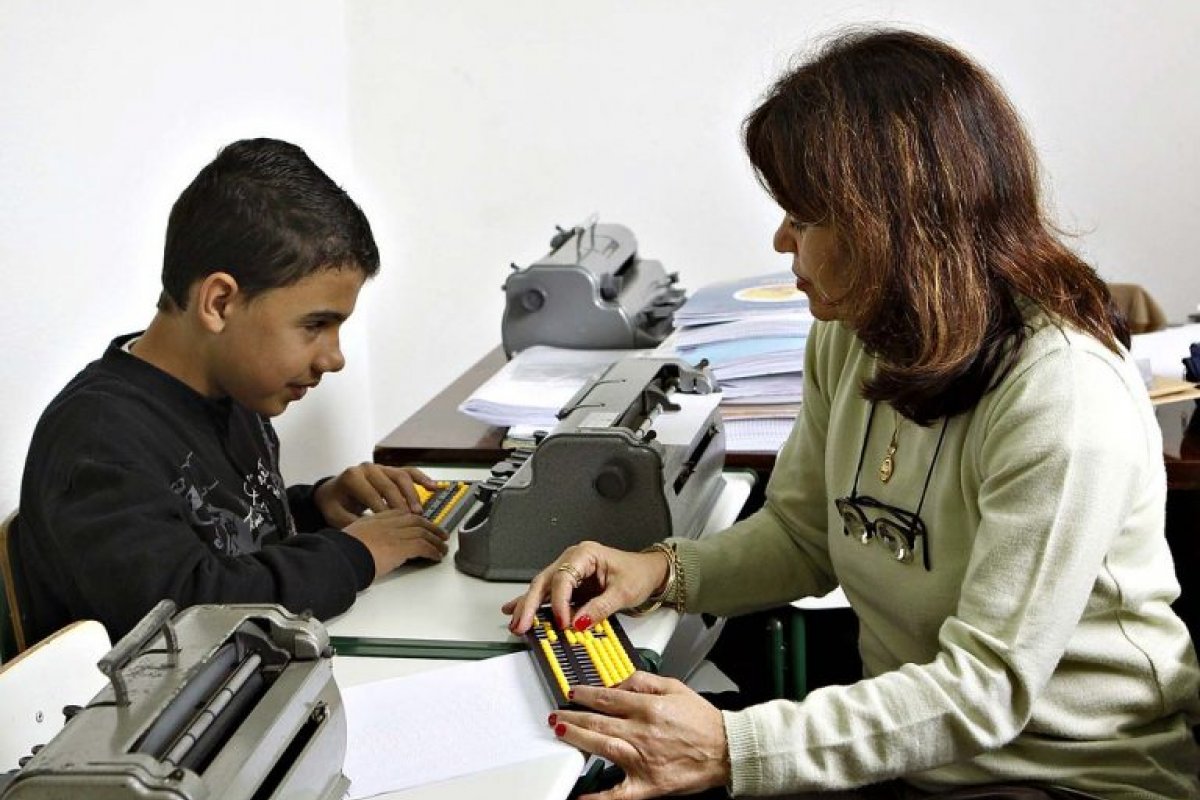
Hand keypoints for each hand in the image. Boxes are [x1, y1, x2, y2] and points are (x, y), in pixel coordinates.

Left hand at [315, 463, 438, 526]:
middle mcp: (368, 469)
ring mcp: (381, 468)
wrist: (332, 492)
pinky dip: (422, 479)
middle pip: (389, 485)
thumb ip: (352, 523)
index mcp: (352, 477)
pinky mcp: (390, 470)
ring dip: (412, 495)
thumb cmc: (335, 504)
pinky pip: (409, 472)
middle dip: (401, 504)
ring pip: (401, 477)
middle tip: (410, 521)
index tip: (392, 528)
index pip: (372, 495)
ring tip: (419, 512)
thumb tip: (370, 533)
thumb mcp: (336, 515)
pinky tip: (434, 487)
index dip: (383, 511)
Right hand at [344, 510, 448, 579]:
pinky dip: (432, 551)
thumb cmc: (341, 553)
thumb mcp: (352, 538)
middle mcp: (387, 523)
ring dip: (435, 541)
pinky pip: (424, 546)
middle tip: (439, 534)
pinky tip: (436, 556)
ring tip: (442, 548)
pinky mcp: (402, 546)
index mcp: (374, 520)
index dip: (413, 518)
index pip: (399, 513)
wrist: (340, 558)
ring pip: (422, 532)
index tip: (421, 523)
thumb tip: (369, 547)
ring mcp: (395, 533)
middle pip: (415, 520)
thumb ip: (364, 537)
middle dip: (430, 526)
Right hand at [501, 541, 669, 633]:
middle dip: (530, 604)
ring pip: (543, 588)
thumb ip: (600, 608)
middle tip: (521, 624)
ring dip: (529, 606)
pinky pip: (549, 594)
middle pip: (545, 581)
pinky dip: (535, 604)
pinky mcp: (571, 584)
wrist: (649, 572)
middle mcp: (573, 560)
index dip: (560, 603)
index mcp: (585, 554)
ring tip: (516, 622)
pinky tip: (516, 609)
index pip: (564, 579)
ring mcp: (570, 571)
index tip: (563, 623)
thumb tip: (579, 622)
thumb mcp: (623, 592)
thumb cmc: (638, 574)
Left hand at [552, 671, 729, 799]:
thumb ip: (643, 681)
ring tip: (562, 731)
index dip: (585, 694)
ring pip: (603, 747)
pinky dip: (599, 797)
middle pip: (599, 721)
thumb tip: (616, 682)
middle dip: (574, 716)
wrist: (726, 749)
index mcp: (649, 707)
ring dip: (578, 738)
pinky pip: (619, 793)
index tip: (573, 693)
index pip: (608, 697)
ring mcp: (644, 759)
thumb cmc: (702, 721)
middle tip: (557, 713)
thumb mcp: (675, 687)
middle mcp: (643, 732)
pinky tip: (582, 796)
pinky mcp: (648, 784)